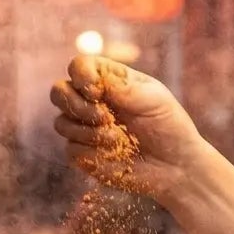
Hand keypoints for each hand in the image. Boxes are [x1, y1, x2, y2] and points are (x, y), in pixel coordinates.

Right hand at [49, 54, 202, 195]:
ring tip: (119, 138)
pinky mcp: (83, 154)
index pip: (79, 66)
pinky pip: (70, 149)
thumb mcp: (156, 101)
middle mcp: (91, 101)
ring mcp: (84, 128)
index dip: (81, 75)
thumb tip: (100, 84)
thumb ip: (128, 89)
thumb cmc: (169, 126)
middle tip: (105, 117)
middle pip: (58, 91)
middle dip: (76, 104)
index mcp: (108, 80)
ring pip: (62, 123)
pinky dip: (91, 151)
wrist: (175, 166)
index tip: (97, 90)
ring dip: (89, 131)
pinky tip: (115, 154)